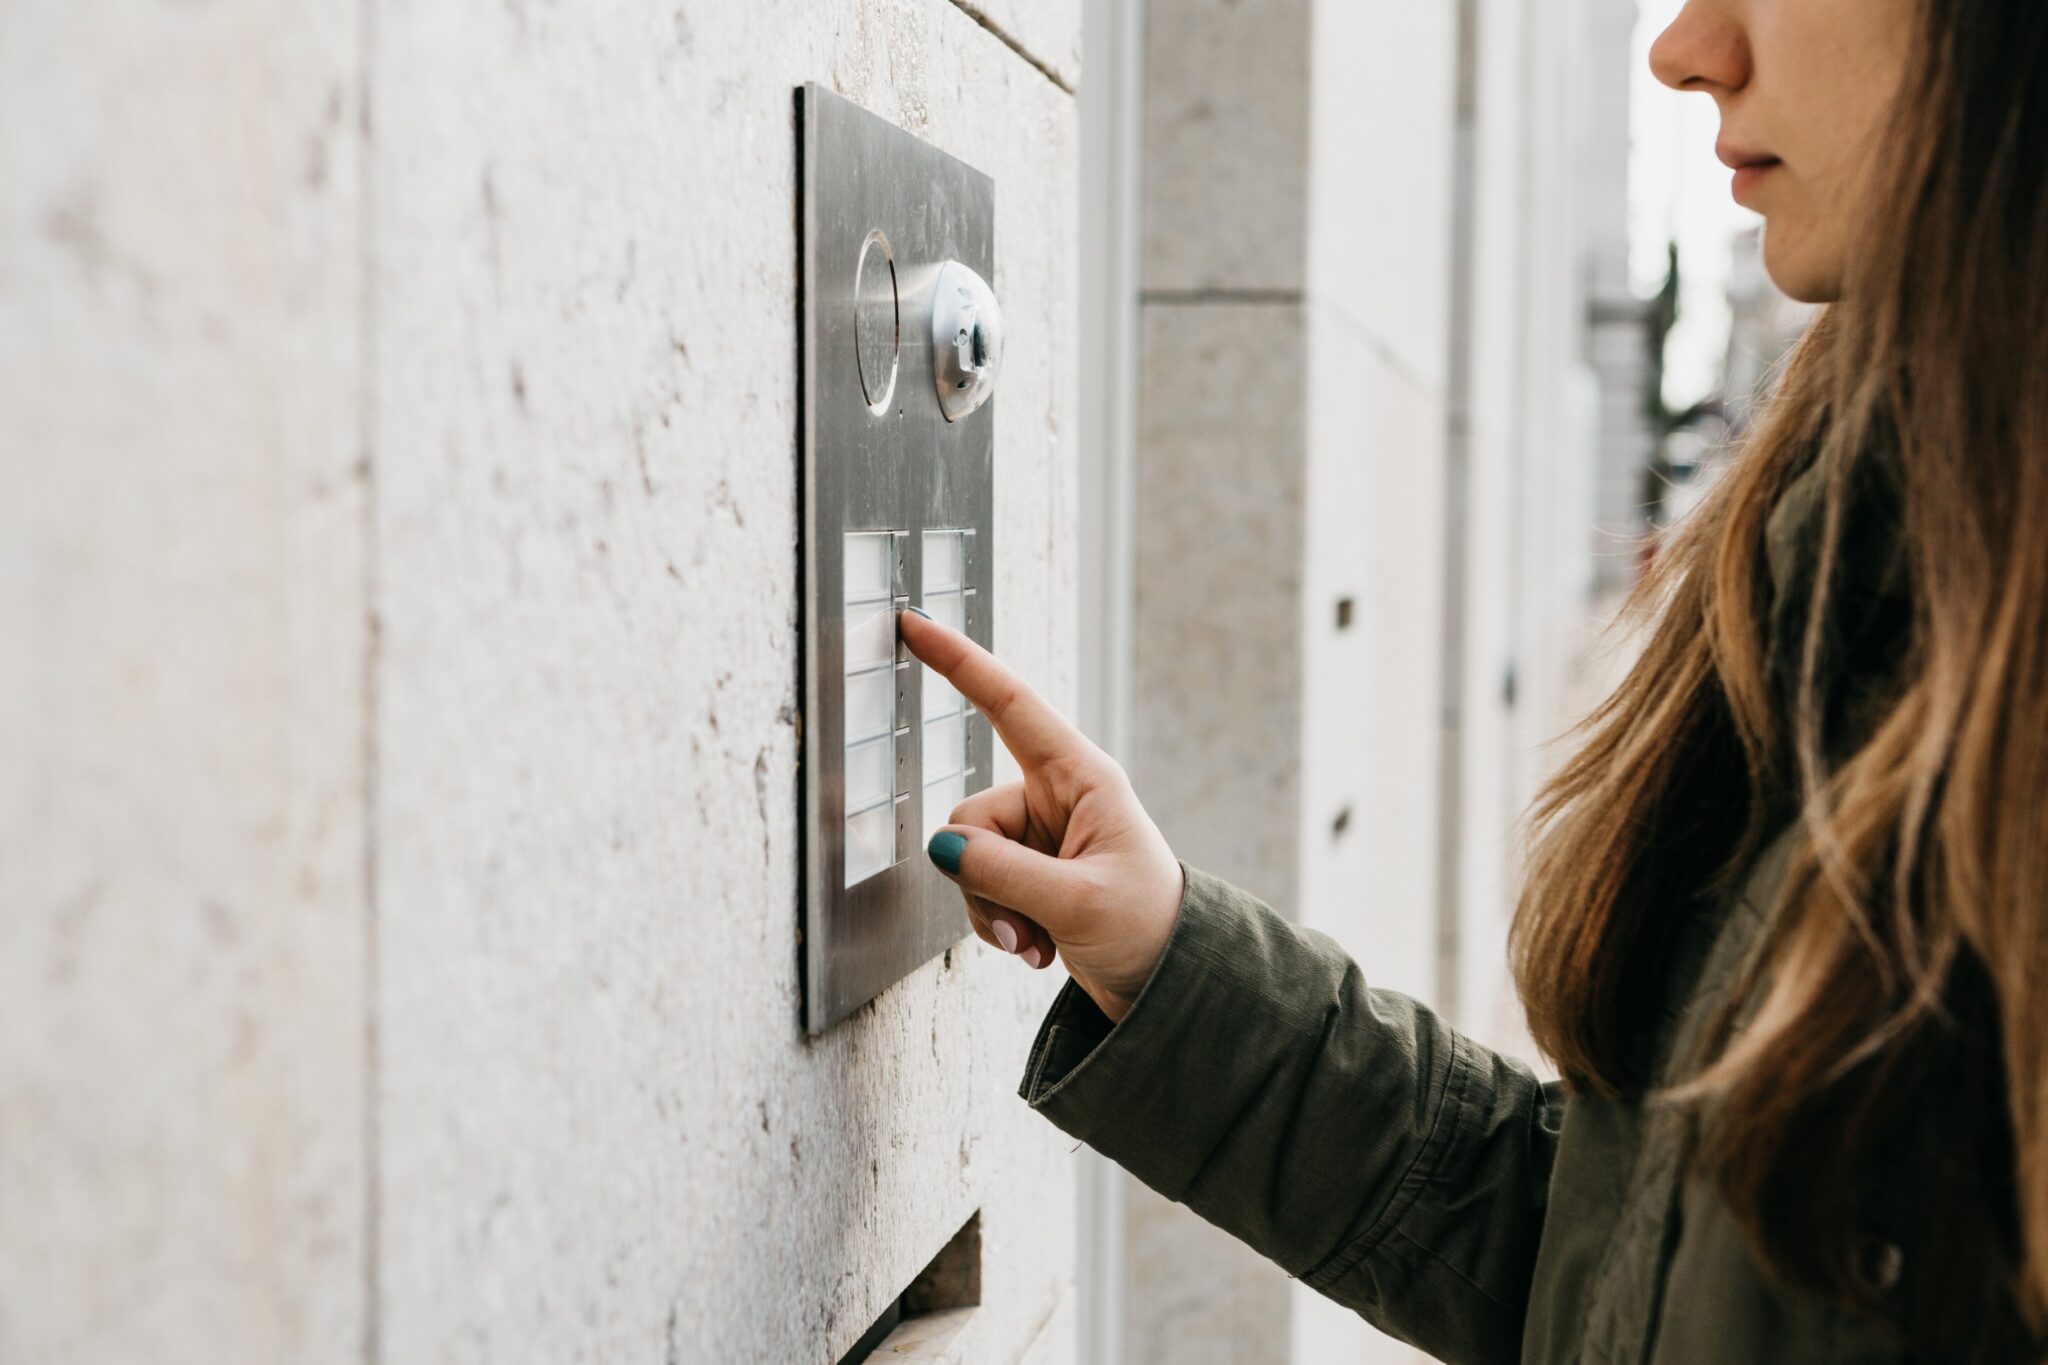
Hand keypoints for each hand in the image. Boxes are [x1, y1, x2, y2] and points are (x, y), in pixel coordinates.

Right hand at [899, 608, 1183, 1022]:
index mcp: (1081, 777)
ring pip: (967, 859)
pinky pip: (979, 885)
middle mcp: (1055, 796)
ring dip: (991, 910)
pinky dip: (997, 922)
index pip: (1009, 704)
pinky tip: (1037, 949)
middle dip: (982, 880)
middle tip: (1024, 928)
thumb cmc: (1147, 927)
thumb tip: (942, 849)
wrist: (1170, 981)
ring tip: (1036, 944)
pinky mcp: (1029, 871)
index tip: (914, 622)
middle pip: (970, 819)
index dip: (958, 661)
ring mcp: (1039, 835)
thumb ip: (1004, 873)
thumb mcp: (1078, 902)